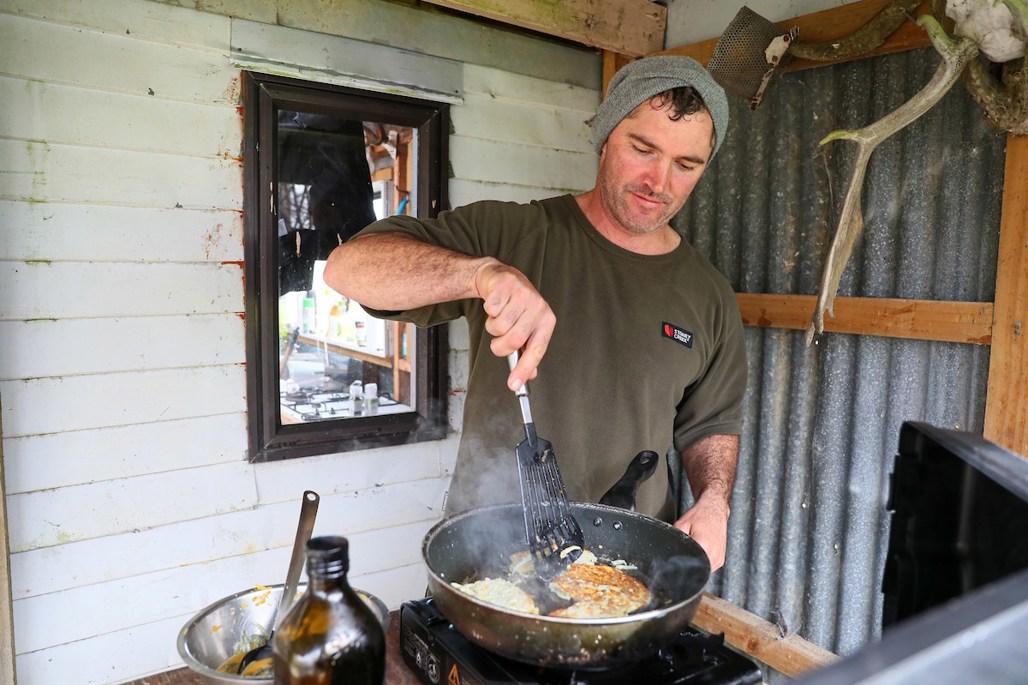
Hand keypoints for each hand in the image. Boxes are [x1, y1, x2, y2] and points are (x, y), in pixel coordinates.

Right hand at [473, 261, 554, 390]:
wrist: (502, 278)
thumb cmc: (516, 307)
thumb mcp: (527, 328)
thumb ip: (528, 352)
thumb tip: (528, 376)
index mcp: (546, 321)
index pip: (537, 350)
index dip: (524, 369)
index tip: (514, 385)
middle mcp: (538, 307)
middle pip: (514, 340)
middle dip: (500, 346)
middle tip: (498, 341)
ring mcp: (523, 295)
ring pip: (498, 326)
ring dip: (492, 326)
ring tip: (499, 317)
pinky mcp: (507, 285)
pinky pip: (490, 310)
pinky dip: (488, 311)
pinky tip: (496, 304)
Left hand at [673, 494, 729, 570]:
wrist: (715, 510)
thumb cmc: (700, 515)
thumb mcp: (681, 525)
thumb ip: (675, 540)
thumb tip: (668, 553)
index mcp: (704, 546)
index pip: (688, 564)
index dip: (680, 563)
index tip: (675, 560)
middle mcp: (714, 555)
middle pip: (696, 569)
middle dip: (688, 563)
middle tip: (684, 551)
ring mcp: (719, 559)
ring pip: (702, 570)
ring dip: (695, 563)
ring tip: (695, 549)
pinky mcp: (720, 560)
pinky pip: (708, 567)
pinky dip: (702, 562)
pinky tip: (700, 551)